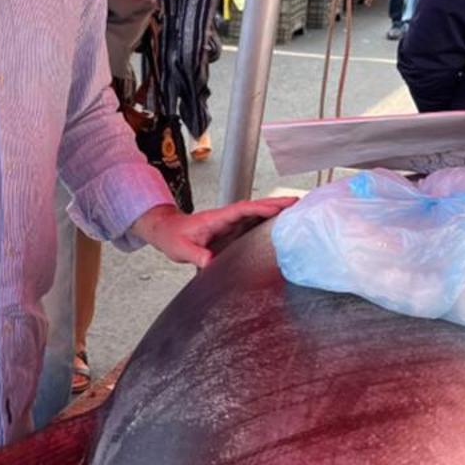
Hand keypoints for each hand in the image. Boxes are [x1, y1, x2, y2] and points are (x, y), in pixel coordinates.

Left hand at [132, 195, 293, 268]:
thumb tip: (210, 262)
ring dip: (275, 210)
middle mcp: (226, 218)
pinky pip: (253, 223)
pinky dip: (267, 220)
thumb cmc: (173, 236)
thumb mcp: (180, 249)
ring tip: (297, 210)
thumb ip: (195, 255)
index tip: (278, 207)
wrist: (167, 231)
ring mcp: (230, 223)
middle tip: (298, 202)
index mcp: (216, 218)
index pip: (242, 210)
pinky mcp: (232, 230)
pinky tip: (280, 224)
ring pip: (256, 214)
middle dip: (276, 204)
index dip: (261, 208)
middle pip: (255, 208)